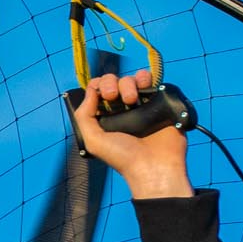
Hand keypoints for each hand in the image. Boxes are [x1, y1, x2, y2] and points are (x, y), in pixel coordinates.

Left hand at [72, 67, 193, 198]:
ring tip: (132, 100)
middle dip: (110, 83)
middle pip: (113, 82)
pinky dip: (145, 76)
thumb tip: (90, 90)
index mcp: (106, 117)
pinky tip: (144, 84)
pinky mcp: (158, 101)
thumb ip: (84, 115)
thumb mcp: (93, 141)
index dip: (97, 86)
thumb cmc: (123, 157)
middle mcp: (122, 109)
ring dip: (128, 83)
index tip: (101, 95)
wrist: (154, 165)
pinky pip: (150, 80)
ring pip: (130, 79)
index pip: (98, 91)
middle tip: (113, 96)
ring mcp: (141, 104)